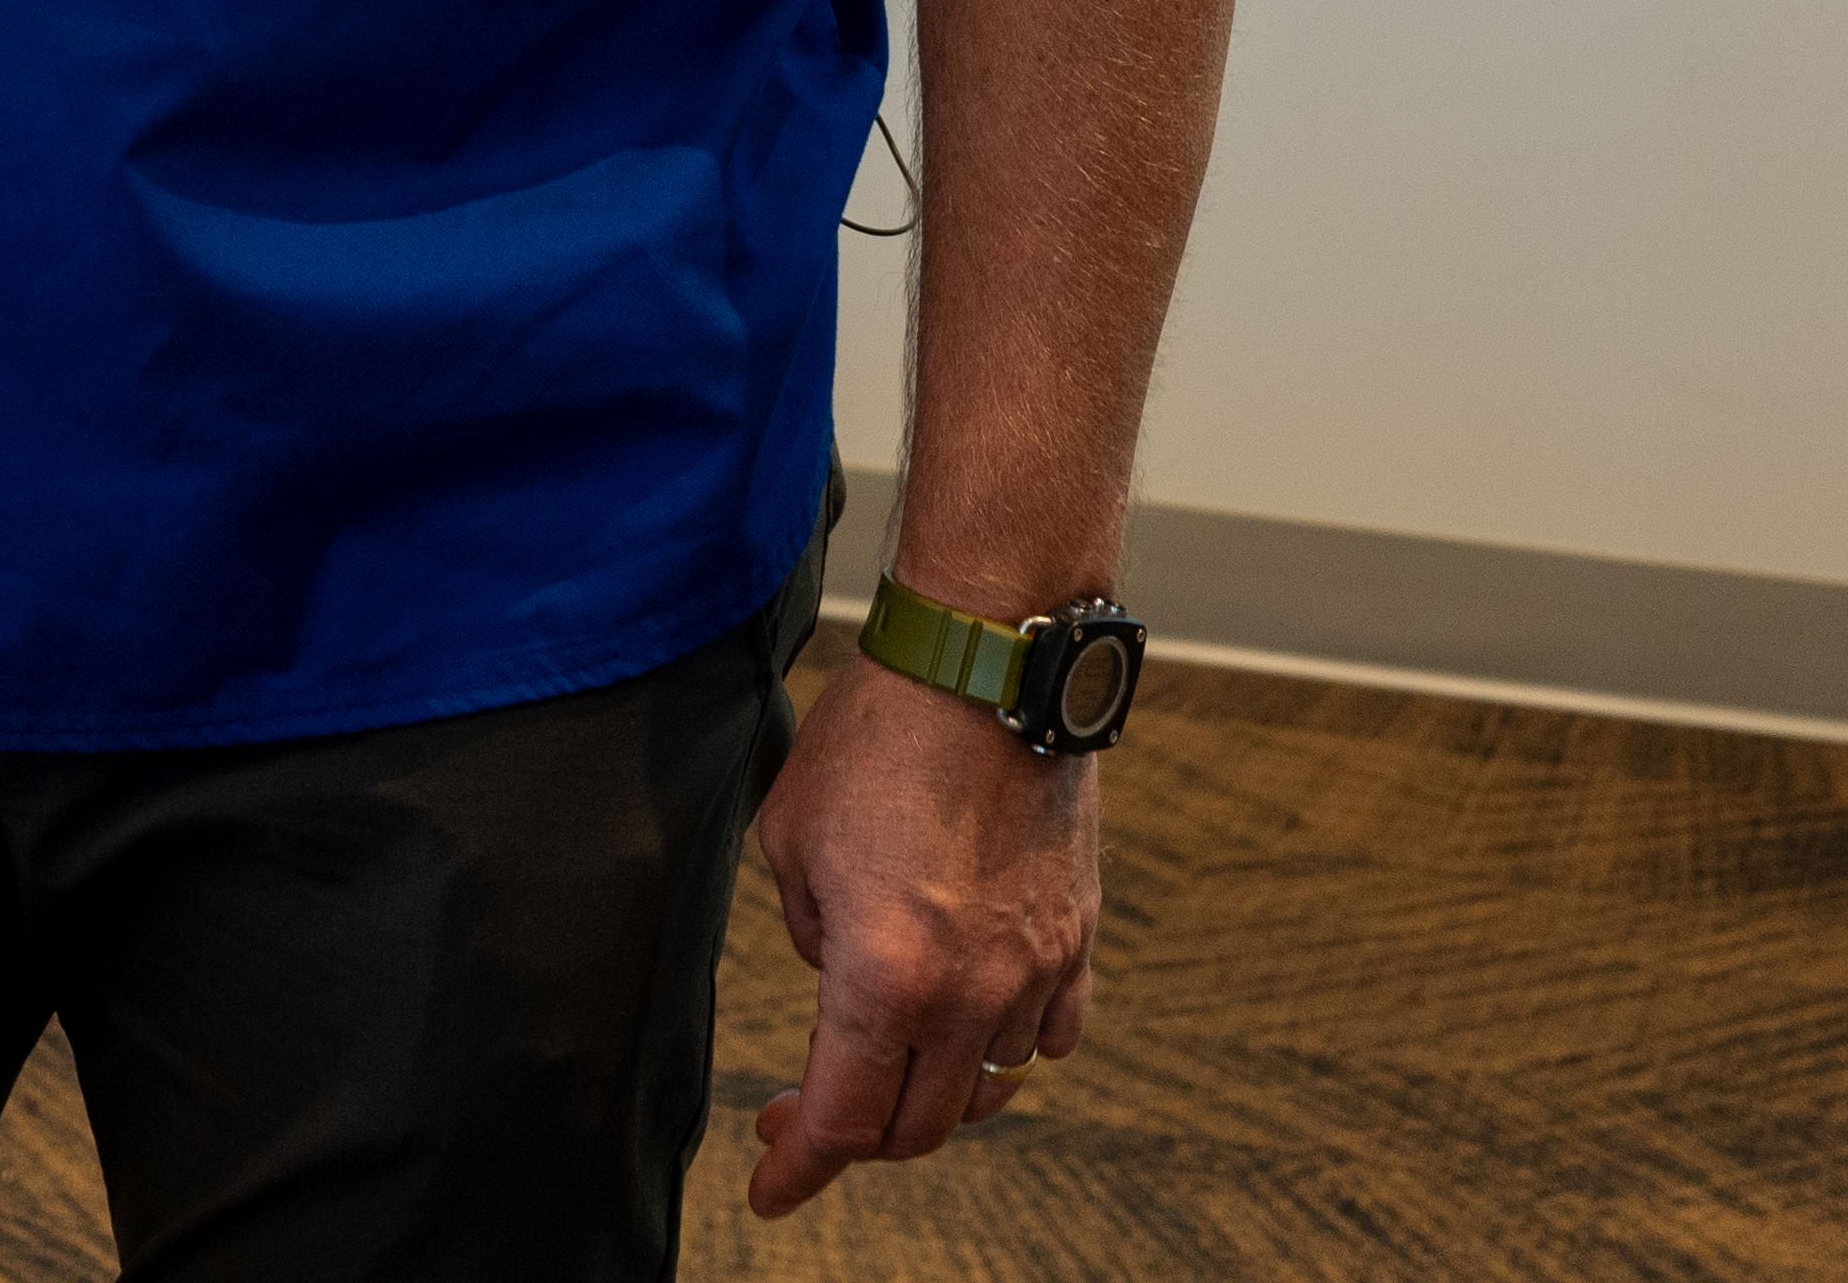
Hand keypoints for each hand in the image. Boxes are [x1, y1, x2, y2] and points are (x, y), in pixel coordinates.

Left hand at [740, 638, 1103, 1216]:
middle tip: (802, 1114)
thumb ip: (810, 935)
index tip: (769, 1189)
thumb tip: (840, 975)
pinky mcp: (1078, 934)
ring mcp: (1036, 969)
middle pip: (916, 1128)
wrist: (990, 658)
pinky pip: (1051, 1033)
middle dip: (853, 1138)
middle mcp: (970, 994)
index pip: (840, 1122)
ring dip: (930, 1098)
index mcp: (883, 979)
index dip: (798, 1171)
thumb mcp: (791, 840)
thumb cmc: (878, 733)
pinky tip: (975, 1031)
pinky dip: (1009, 1052)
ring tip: (886, 1072)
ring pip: (988, 1090)